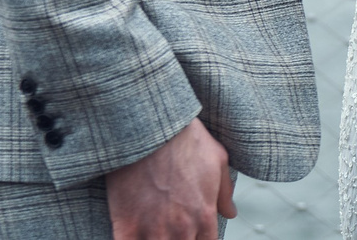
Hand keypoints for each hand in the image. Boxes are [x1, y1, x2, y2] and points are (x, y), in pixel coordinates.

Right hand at [106, 118, 234, 239]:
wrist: (151, 128)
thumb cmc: (186, 139)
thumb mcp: (217, 161)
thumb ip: (224, 192)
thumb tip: (230, 212)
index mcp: (204, 215)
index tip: (191, 235)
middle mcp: (181, 228)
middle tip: (171, 230)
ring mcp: (152, 229)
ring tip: (154, 232)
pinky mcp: (126, 225)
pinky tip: (134, 235)